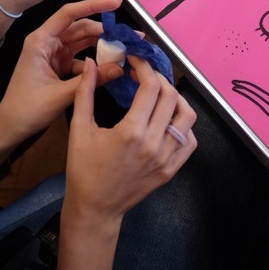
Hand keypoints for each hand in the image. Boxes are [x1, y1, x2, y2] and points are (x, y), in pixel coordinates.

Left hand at [0, 0, 124, 150]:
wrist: (10, 128)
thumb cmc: (27, 109)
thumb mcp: (61, 95)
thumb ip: (92, 80)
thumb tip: (121, 67)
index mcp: (41, 41)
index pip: (69, 14)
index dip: (94, 6)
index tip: (117, 4)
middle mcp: (47, 42)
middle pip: (80, 27)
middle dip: (105, 30)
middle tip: (131, 36)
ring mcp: (53, 54)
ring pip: (82, 42)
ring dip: (102, 45)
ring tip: (125, 49)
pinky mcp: (58, 66)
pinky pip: (81, 57)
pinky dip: (95, 62)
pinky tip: (111, 68)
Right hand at [65, 55, 196, 221]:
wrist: (95, 208)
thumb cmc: (83, 169)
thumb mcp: (79, 129)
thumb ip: (85, 93)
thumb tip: (90, 64)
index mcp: (131, 132)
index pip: (151, 87)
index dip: (145, 67)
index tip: (136, 61)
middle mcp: (153, 144)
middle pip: (171, 97)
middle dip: (160, 78)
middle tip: (146, 75)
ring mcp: (166, 158)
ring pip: (187, 117)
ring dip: (177, 99)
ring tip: (161, 94)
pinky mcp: (171, 169)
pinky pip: (190, 141)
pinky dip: (184, 125)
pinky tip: (168, 119)